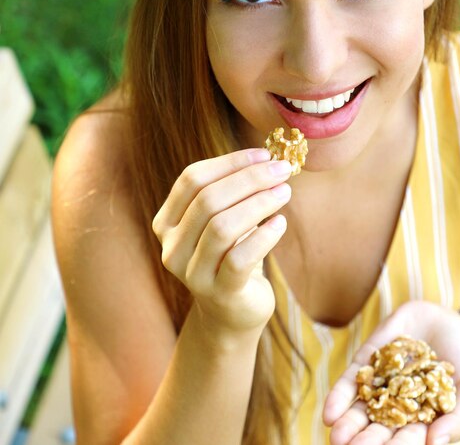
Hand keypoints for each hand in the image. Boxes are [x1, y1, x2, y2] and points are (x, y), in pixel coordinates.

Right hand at [151, 148, 292, 335]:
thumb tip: (270, 159)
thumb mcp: (227, 219)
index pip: (192, 179)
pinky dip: (265, 236)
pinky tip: (280, 223)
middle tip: (282, 170)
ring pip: (222, 227)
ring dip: (259, 203)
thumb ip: (236, 192)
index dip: (229, 162)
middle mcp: (172, 247)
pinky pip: (241, 258)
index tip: (264, 154)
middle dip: (249, 179)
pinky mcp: (220, 293)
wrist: (233, 311)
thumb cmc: (232, 255)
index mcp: (168, 222)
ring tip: (285, 192)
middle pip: (208, 200)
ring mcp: (192, 273)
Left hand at [323, 301, 459, 444]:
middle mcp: (397, 408)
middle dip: (366, 440)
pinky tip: (330, 413)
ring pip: (360, 410)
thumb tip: (435, 444)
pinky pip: (351, 381)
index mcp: (422, 421)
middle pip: (379, 429)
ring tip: (337, 437)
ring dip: (347, 425)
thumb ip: (458, 417)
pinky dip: (339, 397)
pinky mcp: (367, 361)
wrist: (450, 320)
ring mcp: (380, 384)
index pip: (408, 439)